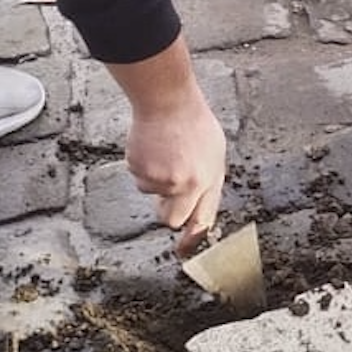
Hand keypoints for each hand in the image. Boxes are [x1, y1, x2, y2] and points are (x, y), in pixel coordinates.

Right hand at [107, 35, 226, 257]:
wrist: (167, 100)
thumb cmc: (193, 121)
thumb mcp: (214, 152)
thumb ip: (207, 180)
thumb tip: (198, 202)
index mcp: (210, 180)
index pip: (203, 220)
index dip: (192, 239)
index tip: (183, 251)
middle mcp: (188, 185)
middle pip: (171, 219)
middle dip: (167, 209)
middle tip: (168, 186)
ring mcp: (163, 179)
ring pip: (151, 194)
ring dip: (154, 179)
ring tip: (163, 152)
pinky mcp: (141, 169)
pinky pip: (138, 177)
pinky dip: (142, 165)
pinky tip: (151, 147)